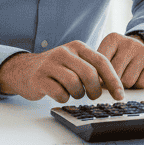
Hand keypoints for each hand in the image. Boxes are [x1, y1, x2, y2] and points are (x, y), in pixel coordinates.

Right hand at [0, 42, 124, 101]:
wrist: (24, 70)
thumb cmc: (57, 69)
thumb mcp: (75, 62)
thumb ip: (93, 69)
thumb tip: (115, 88)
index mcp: (77, 46)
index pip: (101, 62)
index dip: (113, 80)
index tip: (120, 95)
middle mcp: (64, 52)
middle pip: (89, 74)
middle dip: (94, 90)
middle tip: (92, 96)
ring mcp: (50, 64)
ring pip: (74, 84)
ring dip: (77, 94)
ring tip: (73, 93)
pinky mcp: (39, 78)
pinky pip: (59, 93)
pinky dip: (63, 98)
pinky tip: (59, 94)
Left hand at [97, 32, 143, 89]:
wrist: (142, 49)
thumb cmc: (118, 57)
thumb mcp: (106, 56)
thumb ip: (99, 69)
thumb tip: (100, 85)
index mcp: (112, 39)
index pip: (101, 65)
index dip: (100, 77)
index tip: (100, 80)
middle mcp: (129, 42)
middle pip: (115, 75)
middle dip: (114, 82)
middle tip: (117, 77)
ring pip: (128, 82)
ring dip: (126, 85)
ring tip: (127, 75)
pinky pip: (142, 84)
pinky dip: (138, 85)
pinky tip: (138, 75)